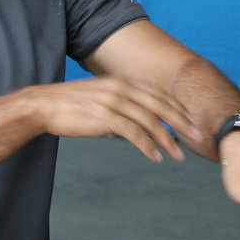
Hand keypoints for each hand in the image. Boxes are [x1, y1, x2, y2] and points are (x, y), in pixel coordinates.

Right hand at [26, 76, 201, 162]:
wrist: (43, 106)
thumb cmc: (71, 105)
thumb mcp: (101, 98)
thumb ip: (120, 105)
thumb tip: (135, 126)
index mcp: (122, 82)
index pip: (158, 93)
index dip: (177, 107)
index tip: (190, 120)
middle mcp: (121, 89)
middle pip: (160, 106)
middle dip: (181, 122)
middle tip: (196, 136)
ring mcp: (114, 103)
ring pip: (151, 122)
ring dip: (167, 140)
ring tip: (178, 155)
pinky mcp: (105, 118)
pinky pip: (134, 134)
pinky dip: (147, 147)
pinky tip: (155, 157)